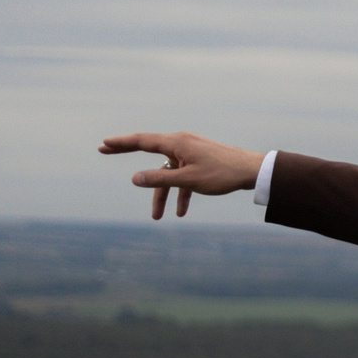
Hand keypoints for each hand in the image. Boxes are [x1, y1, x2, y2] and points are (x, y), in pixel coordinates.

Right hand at [97, 131, 264, 219]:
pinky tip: (181, 212)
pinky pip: (183, 176)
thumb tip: (135, 178)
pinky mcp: (200, 161)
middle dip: (127, 153)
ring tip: (158, 217)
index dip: (121, 143)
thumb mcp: (188, 179)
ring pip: (169, 172)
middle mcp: (182, 143)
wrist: (253, 171)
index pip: (142, 141)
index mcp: (177, 143)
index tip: (103, 143)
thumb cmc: (222, 174)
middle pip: (149, 149)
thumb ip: (160, 179)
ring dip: (163, 194)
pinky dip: (181, 192)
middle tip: (104, 150)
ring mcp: (191, 152)